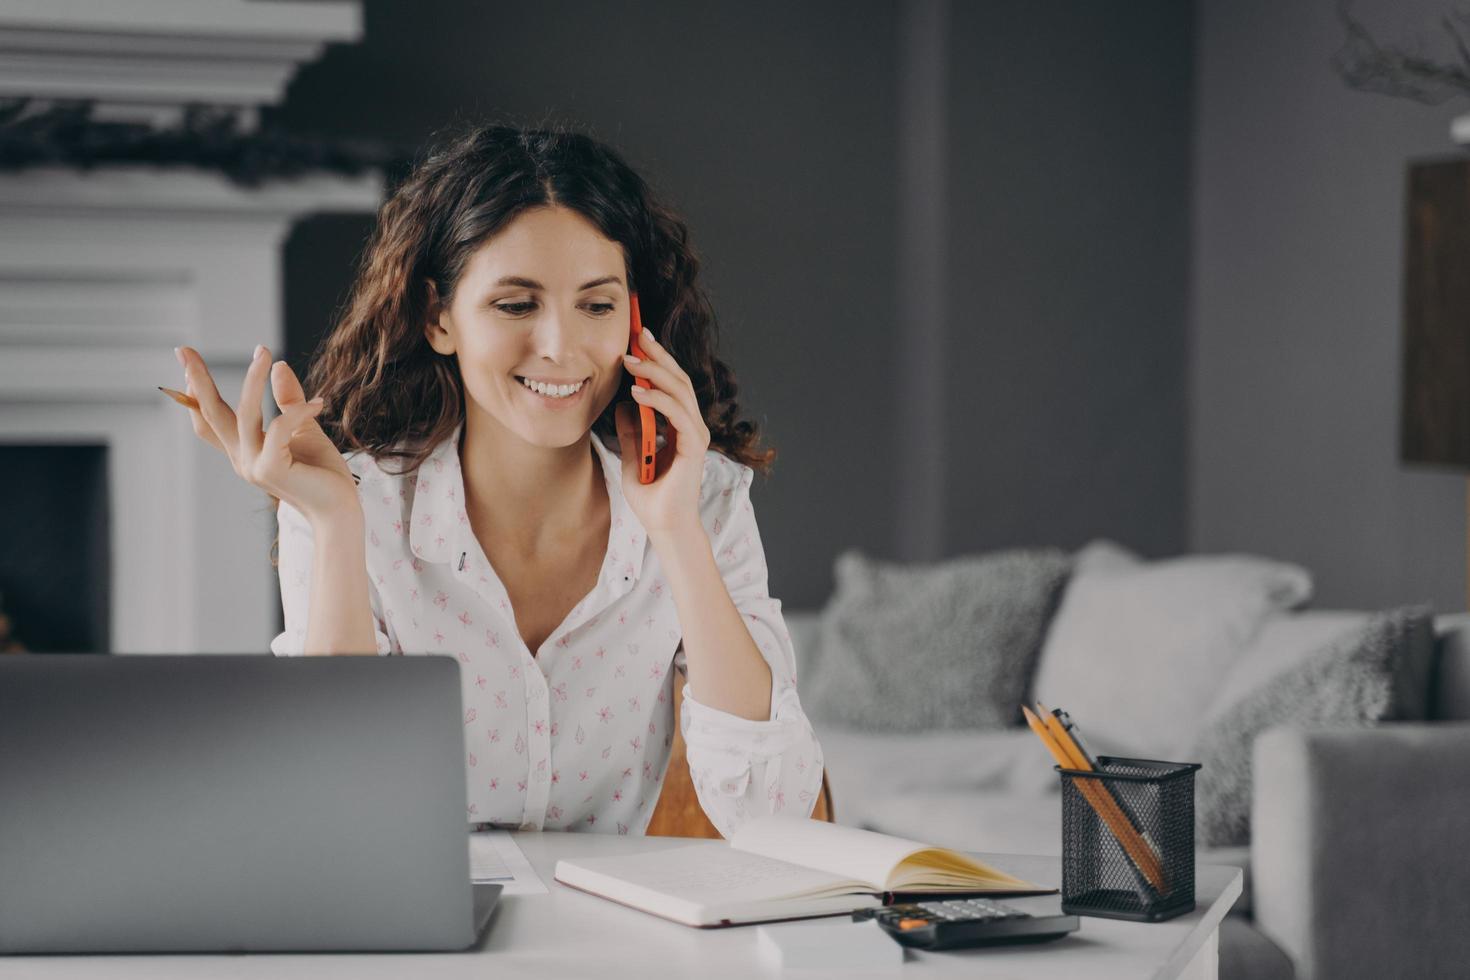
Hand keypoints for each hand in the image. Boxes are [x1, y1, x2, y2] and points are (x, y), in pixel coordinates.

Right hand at [174, 344, 358, 524]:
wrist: (340, 511)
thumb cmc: (323, 474)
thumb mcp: (304, 429)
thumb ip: (289, 401)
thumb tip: (277, 364)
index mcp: (244, 451)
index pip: (210, 421)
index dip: (196, 394)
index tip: (187, 363)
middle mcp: (242, 459)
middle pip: (211, 414)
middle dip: (197, 380)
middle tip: (183, 349)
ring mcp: (254, 466)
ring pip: (245, 414)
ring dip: (252, 380)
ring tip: (264, 352)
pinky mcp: (272, 470)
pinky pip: (280, 427)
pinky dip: (299, 410)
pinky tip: (320, 403)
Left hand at [614, 330, 709, 536]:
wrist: (664, 526)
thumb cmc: (652, 497)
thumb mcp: (633, 456)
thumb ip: (632, 430)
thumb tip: (624, 405)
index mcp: (680, 426)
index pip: (671, 384)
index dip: (656, 360)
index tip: (639, 339)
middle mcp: (691, 426)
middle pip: (678, 380)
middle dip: (657, 355)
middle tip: (637, 334)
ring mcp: (695, 435)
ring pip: (679, 391)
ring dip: (653, 372)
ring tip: (630, 360)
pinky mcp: (694, 446)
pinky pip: (677, 414)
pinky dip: (657, 400)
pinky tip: (638, 392)